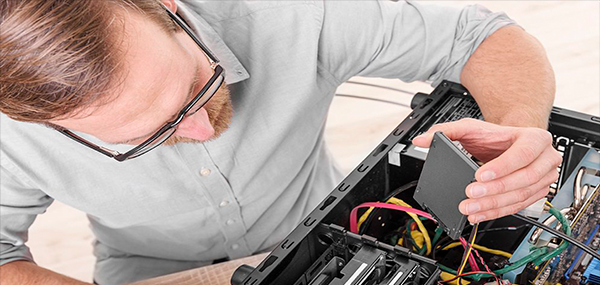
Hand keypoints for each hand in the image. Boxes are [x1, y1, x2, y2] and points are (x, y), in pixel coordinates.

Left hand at [412, 118, 560, 222]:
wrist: (510, 142)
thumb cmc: (495, 135)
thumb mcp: (471, 127)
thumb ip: (446, 131)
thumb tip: (422, 139)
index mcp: (534, 138)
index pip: (522, 154)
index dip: (501, 167)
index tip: (479, 175)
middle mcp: (545, 158)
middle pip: (523, 178)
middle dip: (494, 190)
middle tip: (470, 195)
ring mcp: (544, 177)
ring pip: (520, 196)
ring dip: (493, 205)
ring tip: (470, 208)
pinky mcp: (536, 193)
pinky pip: (518, 207)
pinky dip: (497, 212)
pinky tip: (479, 214)